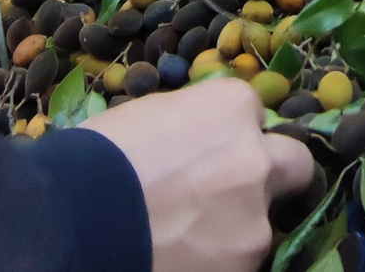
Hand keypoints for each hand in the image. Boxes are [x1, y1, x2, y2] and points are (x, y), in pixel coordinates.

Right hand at [86, 77, 314, 271]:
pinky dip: (219, 261)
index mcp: (232, 108)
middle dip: (271, 176)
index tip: (208, 148)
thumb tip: (196, 137)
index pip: (253, 112)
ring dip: (237, 227)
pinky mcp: (245, 267)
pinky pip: (241, 261)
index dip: (230, 132)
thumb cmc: (98, 157)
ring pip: (264, 223)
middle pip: (292, 164)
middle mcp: (257, 159)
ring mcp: (255, 221)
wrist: (72, 220)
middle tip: (232, 194)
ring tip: (188, 239)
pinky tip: (184, 258)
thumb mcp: (148, 116)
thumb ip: (191, 122)